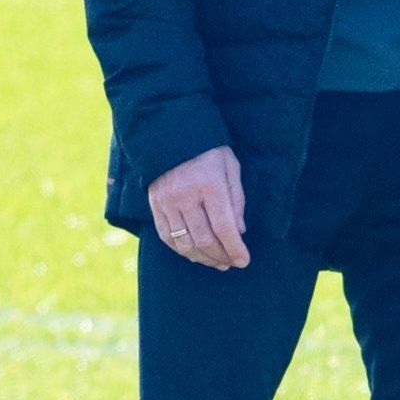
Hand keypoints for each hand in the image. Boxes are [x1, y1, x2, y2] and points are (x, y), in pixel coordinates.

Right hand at [147, 145, 249, 268]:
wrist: (171, 135)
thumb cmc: (208, 152)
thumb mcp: (230, 168)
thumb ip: (236, 200)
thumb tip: (239, 231)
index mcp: (209, 184)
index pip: (223, 227)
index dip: (235, 249)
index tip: (244, 261)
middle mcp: (185, 195)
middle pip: (204, 240)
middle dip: (221, 257)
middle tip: (231, 263)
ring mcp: (167, 202)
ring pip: (185, 243)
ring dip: (203, 258)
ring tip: (216, 262)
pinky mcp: (155, 206)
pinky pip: (167, 237)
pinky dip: (182, 250)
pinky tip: (195, 254)